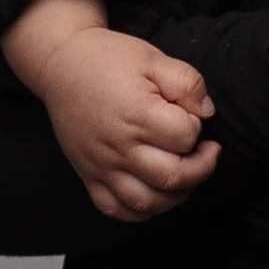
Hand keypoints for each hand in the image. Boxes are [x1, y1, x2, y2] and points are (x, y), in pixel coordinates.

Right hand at [3, 0, 217, 223]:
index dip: (197, 127)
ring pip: (148, 202)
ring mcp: (102, 166)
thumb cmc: (108, 60)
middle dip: (201, 168)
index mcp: (136, 114)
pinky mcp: (89, 176)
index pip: (185, 137)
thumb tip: (206, 112)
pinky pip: (117, 209)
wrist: (62, 66)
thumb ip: (187, 83)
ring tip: (184, 174)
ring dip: (177, 194)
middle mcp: (118, 146)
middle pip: (173, 177)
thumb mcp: (154, 58)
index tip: (191, 116)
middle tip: (206, 152)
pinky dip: (141, 210)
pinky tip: (154, 191)